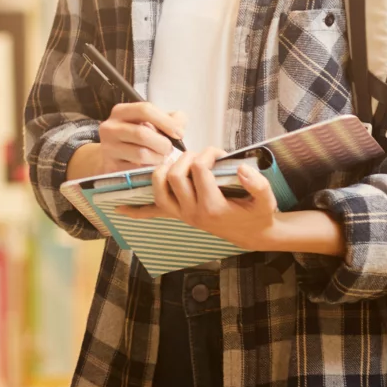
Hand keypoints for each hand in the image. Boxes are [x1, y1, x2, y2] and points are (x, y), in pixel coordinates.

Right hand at [97, 101, 187, 172]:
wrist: (114, 157)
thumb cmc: (137, 137)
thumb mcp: (151, 123)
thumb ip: (170, 119)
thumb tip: (180, 124)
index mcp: (120, 111)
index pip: (145, 110)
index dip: (165, 121)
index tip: (180, 133)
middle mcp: (109, 127)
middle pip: (142, 133)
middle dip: (162, 143)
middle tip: (169, 150)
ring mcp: (108, 147)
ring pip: (141, 153)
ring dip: (158, 158)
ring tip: (161, 158)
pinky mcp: (110, 166)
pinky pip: (136, 169)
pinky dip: (150, 169)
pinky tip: (152, 166)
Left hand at [119, 147, 278, 250]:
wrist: (252, 233)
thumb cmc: (258, 213)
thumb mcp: (267, 200)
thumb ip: (258, 184)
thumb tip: (240, 167)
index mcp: (213, 207)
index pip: (199, 169)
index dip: (208, 154)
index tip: (219, 153)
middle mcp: (192, 212)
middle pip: (174, 175)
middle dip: (186, 158)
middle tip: (200, 155)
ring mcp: (181, 215)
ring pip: (158, 188)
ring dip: (163, 170)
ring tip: (178, 162)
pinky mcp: (177, 215)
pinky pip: (152, 214)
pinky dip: (136, 211)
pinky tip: (120, 208)